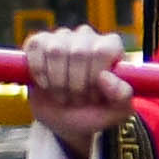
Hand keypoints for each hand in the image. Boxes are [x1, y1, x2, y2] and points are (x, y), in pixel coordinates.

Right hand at [18, 25, 138, 138]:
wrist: (65, 121)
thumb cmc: (94, 112)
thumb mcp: (116, 111)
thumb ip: (122, 96)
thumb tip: (105, 76)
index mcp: (111, 47)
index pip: (102, 51)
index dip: (93, 78)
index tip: (93, 97)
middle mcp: (88, 37)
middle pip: (78, 52)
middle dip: (75, 84)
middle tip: (76, 99)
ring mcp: (62, 38)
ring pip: (56, 50)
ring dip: (57, 81)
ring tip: (62, 95)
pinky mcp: (39, 43)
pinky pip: (36, 46)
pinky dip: (38, 70)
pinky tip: (45, 84)